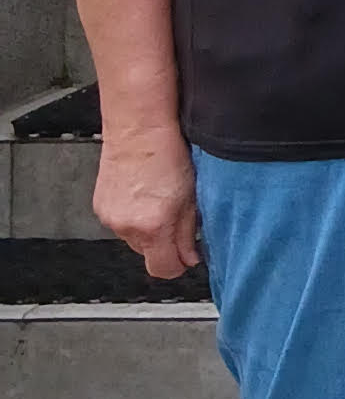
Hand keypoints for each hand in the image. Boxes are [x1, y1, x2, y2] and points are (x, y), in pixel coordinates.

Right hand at [95, 125, 199, 283]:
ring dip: (148, 230)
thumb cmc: (167, 153)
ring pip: (134, 239)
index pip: (164, 269)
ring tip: (158, 201)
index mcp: (154, 226)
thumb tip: (189, 257)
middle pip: (149, 254)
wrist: (138, 129)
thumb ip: (189, 233)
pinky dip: (133, 217)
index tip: (188, 257)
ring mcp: (111, 218)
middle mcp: (128, 226)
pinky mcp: (100, 208)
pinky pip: (121, 224)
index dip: (179, 266)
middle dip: (165, 243)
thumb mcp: (191, 196)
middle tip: (176, 218)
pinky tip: (143, 196)